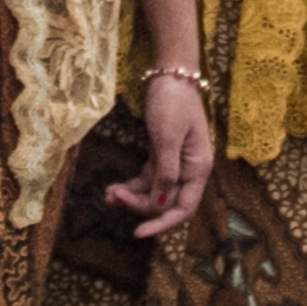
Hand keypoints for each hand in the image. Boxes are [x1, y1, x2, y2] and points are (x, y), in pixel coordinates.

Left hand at [110, 66, 214, 239]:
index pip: (183, 208)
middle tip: (114, 197)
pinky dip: (132, 185)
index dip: (162, 223)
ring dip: (132, 197)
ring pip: (153, 192)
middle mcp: (189, 170)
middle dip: (140, 205)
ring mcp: (175, 163)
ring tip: (109, 195)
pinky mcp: (162, 154)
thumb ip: (166, 172)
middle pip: (165, 202)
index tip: (138, 232)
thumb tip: (161, 203)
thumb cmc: (173, 102)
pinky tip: (114, 187)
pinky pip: (148, 179)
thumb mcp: (167, 137)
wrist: (171, 73)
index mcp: (197, 169)